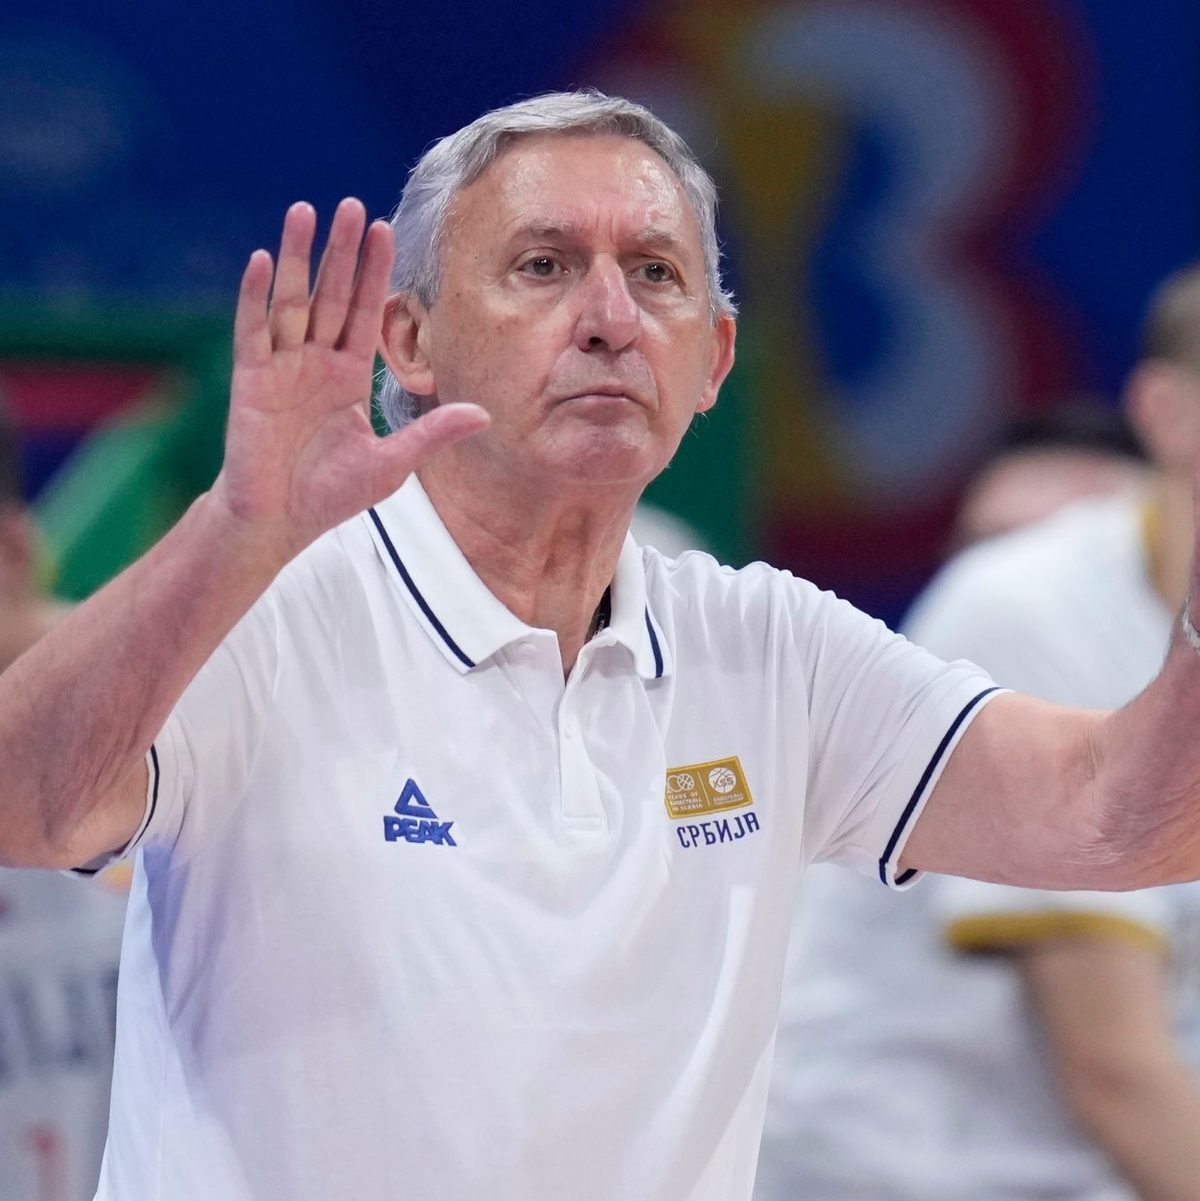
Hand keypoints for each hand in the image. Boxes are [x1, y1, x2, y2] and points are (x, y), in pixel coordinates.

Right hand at [213, 198, 486, 561]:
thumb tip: (485, 415)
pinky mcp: (251, 381)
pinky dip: (256, 296)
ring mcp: (281, 367)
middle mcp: (314, 362)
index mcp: (347, 375)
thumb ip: (432, 435)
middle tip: (350, 204)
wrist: (279, 523)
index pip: (363, 312)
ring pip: (290, 301)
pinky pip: (253, 331)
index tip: (384, 229)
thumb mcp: (392, 463)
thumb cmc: (330, 495)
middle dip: (340, 251)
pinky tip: (263, 260)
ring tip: (305, 211)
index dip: (373, 272)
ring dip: (297, 257)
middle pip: (328, 294)